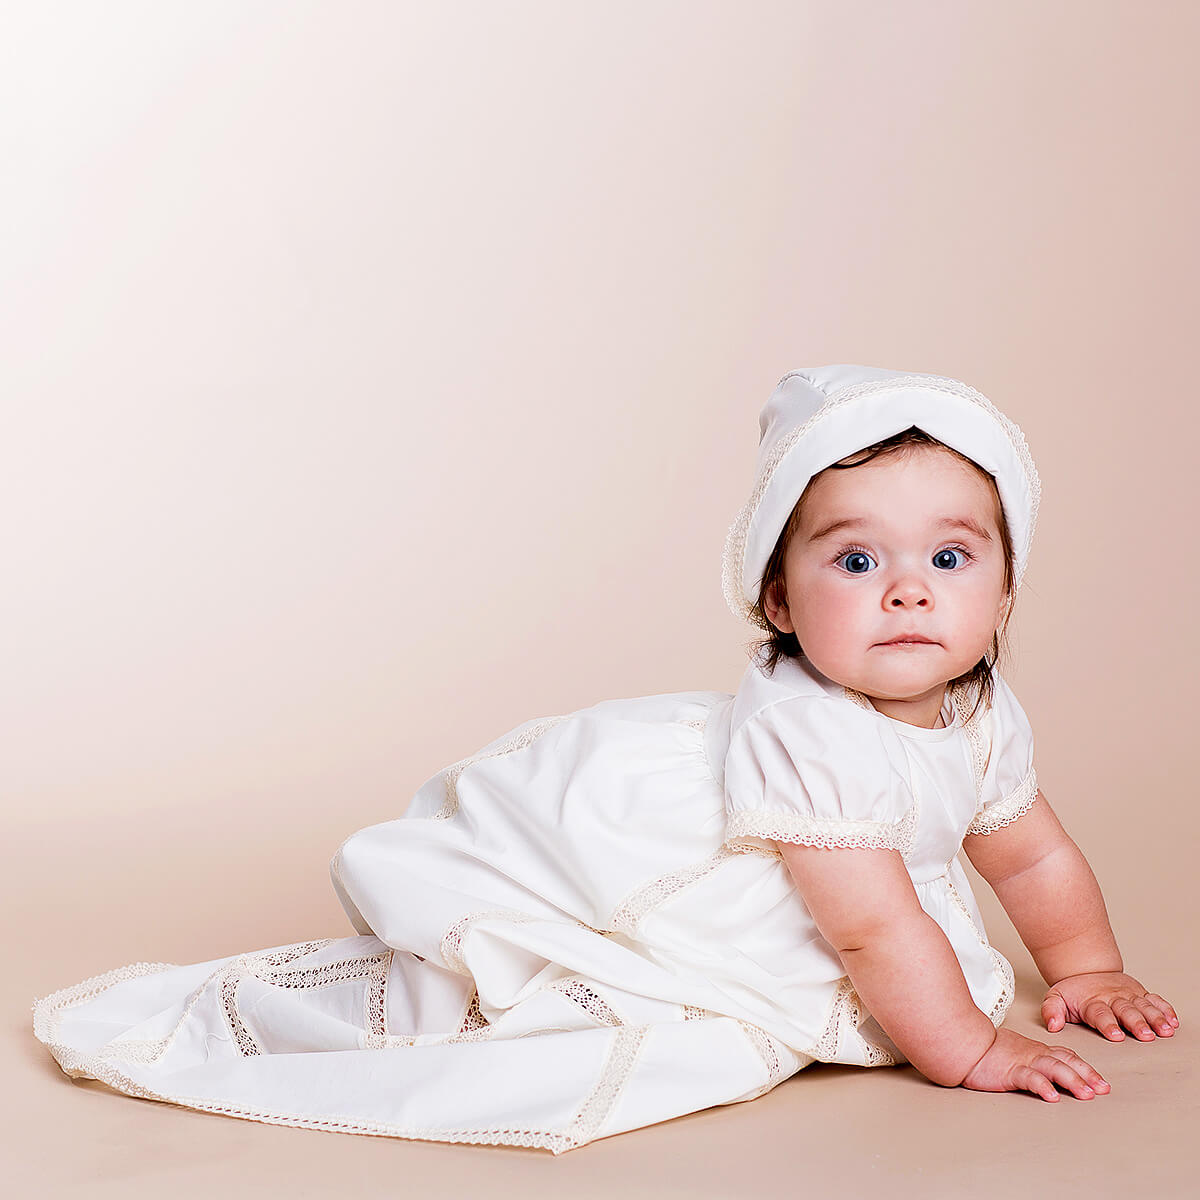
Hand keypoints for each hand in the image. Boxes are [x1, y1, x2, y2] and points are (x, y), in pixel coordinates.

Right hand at [960, 1028, 1108, 1101]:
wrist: (964, 1041)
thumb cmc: (986, 1049)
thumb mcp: (1015, 1051)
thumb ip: (1032, 1059)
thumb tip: (1047, 1074)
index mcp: (1036, 1050)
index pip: (1066, 1056)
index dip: (1085, 1068)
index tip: (1100, 1082)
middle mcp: (1034, 1054)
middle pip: (1066, 1062)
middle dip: (1087, 1076)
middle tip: (1103, 1089)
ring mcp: (1022, 1061)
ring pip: (1053, 1068)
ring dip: (1071, 1081)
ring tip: (1086, 1094)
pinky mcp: (1009, 1071)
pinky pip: (1028, 1077)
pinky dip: (1042, 1085)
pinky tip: (1051, 1096)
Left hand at [1042, 972, 1179, 1041]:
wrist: (1087, 970)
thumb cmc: (1075, 992)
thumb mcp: (1057, 998)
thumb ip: (1052, 1011)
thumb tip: (1052, 1025)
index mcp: (1092, 1002)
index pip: (1100, 1014)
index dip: (1108, 1024)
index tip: (1115, 1035)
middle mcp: (1113, 998)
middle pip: (1126, 1011)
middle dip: (1137, 1023)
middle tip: (1145, 1035)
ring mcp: (1128, 996)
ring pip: (1144, 1007)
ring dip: (1155, 1018)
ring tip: (1165, 1030)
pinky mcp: (1140, 994)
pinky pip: (1155, 1000)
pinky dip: (1165, 1009)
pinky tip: (1173, 1021)